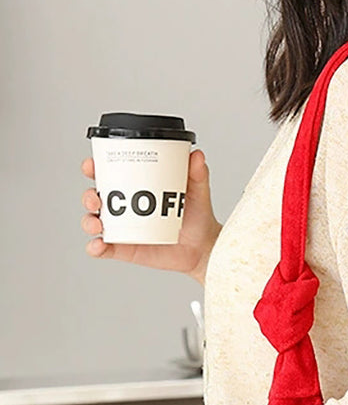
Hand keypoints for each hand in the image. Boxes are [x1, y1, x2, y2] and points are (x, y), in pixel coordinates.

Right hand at [81, 149, 221, 284]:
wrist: (203, 247)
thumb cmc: (196, 217)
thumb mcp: (197, 191)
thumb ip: (197, 173)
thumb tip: (197, 155)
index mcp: (134, 187)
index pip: (107, 174)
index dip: (94, 167)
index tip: (92, 165)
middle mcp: (123, 208)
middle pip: (94, 197)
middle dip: (88, 196)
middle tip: (96, 198)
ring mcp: (121, 229)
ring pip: (93, 222)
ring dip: (88, 221)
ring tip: (97, 223)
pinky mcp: (124, 250)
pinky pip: (102, 249)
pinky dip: (95, 248)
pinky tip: (100, 245)